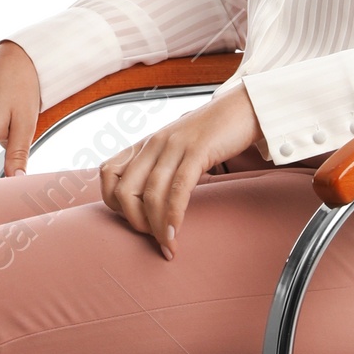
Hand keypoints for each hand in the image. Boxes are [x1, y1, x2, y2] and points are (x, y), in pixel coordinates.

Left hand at [100, 84, 262, 259]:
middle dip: (135, 221)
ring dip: (157, 227)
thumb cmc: (213, 133)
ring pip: (150, 194)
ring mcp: (173, 146)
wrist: (244, 107)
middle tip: (154, 238)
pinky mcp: (197, 150)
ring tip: (168, 246)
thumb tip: (150, 200)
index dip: (114, 204)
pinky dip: (174, 215)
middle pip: (124, 190)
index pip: (108, 174)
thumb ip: (161, 166)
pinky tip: (176, 233)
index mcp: (145, 144)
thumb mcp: (177, 148)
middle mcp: (153, 144)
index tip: (137, 219)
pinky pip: (178, 189)